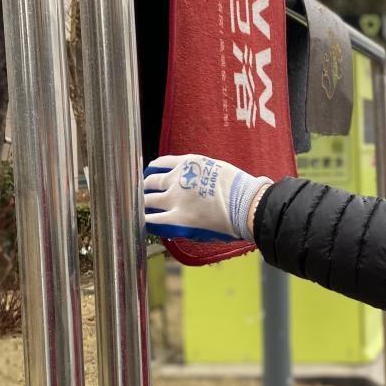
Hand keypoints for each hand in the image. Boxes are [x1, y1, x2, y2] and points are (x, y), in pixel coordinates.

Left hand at [143, 154, 272, 242]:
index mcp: (188, 163)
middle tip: (140, 193)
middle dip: (144, 187)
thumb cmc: (239, 187)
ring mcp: (176, 198)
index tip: (149, 175)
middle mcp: (178, 178)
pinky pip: (153, 220)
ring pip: (147, 200)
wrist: (248, 203)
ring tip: (138, 208)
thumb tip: (196, 180)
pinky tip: (141, 222)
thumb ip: (200, 172)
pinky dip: (145, 220)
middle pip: (150, 181)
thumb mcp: (216, 168)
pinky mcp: (178, 219)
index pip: (160, 163)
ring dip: (142, 203)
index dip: (151, 171)